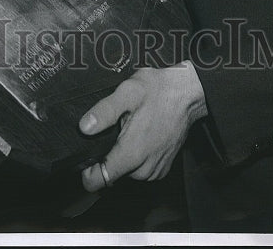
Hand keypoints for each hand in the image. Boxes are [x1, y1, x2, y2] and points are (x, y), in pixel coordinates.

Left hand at [78, 62, 206, 191]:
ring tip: (131, 129)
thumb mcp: (128, 91)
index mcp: (131, 153)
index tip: (86, 155)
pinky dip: (137, 156)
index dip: (87, 171)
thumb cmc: (159, 90)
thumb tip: (84, 127)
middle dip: (109, 154)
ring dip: (123, 155)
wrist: (188, 93)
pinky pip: (140, 169)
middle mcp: (144, 169)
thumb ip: (105, 111)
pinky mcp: (163, 168)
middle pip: (111, 174)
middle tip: (117, 128)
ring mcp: (155, 170)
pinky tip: (141, 135)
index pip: (98, 181)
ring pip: (126, 172)